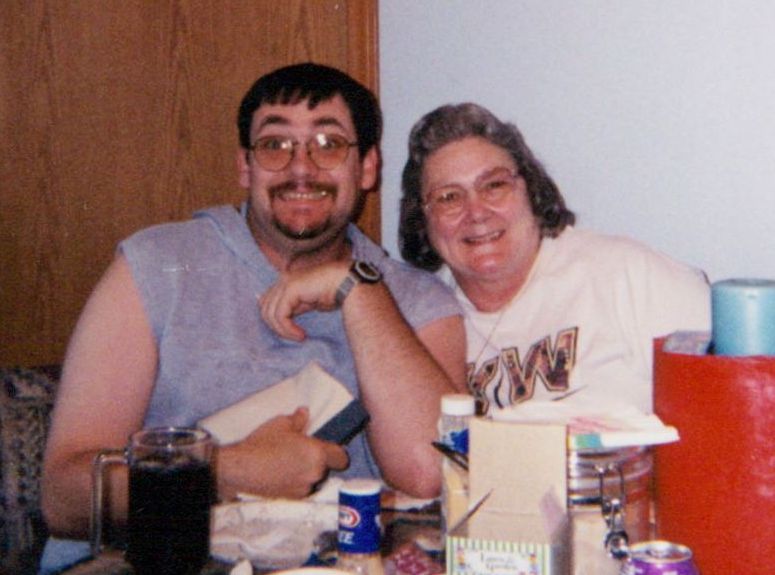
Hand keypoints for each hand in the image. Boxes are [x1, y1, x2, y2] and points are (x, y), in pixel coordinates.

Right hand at [218, 407, 348, 498]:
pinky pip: (299, 488)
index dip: (336, 453)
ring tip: (287, 463)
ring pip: (311, 479)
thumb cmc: (262, 444)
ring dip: (305, 473)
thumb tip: (304, 413)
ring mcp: (303, 489)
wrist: (240, 469)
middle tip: (300, 452)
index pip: (341, 458)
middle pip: (325, 468)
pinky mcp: (291, 498)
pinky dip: (294, 482)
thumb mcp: (281, 424)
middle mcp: (315, 474)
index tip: (328, 448)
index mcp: (317, 454)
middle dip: (316, 461)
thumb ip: (298, 419)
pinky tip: (279, 474)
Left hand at [259, 262, 348, 340]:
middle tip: (294, 336)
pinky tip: (301, 335)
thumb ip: (293, 307)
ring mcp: (285, 283)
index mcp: (285, 281)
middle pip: (264, 308)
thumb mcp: (307, 302)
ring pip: (269, 313)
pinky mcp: (291, 289)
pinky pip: (280, 315)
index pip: (265, 303)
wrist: (347, 283)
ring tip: (299, 337)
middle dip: (276, 327)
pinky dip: (288, 329)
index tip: (291, 332)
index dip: (273, 320)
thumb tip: (280, 319)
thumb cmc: (333, 292)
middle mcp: (283, 280)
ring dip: (282, 330)